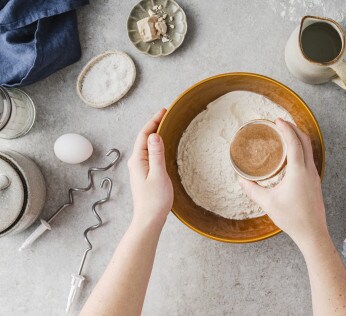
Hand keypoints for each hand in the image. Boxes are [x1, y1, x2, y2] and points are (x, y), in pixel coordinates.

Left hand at [128, 109, 173, 229]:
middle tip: (167, 114)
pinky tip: (163, 145)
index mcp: (138, 160)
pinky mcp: (145, 174)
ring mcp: (140, 169)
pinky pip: (150, 153)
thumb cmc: (155, 200)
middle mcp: (136, 162)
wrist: (149, 219)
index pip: (144, 134)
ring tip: (166, 124)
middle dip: (155, 124)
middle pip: (144, 138)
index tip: (164, 110)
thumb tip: (154, 135)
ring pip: (147, 146)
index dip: (154, 121)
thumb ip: (156, 154)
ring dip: (155, 134)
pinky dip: (157, 145)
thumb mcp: (158, 175)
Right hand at [239, 118, 327, 248]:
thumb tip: (241, 180)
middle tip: (282, 123)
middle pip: (305, 141)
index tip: (278, 120)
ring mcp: (315, 176)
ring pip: (310, 150)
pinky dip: (302, 150)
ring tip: (287, 135)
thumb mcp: (268, 203)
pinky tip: (293, 156)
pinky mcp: (316, 183)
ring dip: (299, 138)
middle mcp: (309, 171)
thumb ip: (253, 190)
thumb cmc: (292, 219)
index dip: (286, 129)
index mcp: (298, 171)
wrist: (313, 233)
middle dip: (294, 128)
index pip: (294, 143)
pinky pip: (310, 159)